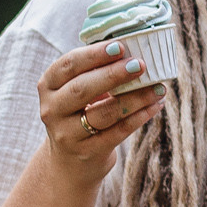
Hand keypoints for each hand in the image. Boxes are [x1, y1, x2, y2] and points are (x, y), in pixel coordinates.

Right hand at [33, 41, 164, 183]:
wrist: (70, 160)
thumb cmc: (80, 111)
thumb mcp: (75, 90)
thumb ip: (95, 70)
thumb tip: (135, 49)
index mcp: (48, 86)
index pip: (67, 65)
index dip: (93, 55)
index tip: (120, 46)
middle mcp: (52, 109)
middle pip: (81, 89)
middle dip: (112, 75)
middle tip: (140, 64)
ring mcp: (68, 133)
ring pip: (103, 113)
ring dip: (135, 98)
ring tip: (159, 87)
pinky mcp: (88, 151)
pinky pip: (118, 132)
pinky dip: (140, 117)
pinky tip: (156, 105)